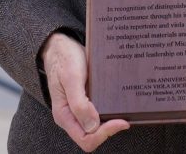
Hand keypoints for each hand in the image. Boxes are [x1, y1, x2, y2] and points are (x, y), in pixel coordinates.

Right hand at [41, 32, 128, 151]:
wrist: (60, 45)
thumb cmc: (63, 59)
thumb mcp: (71, 78)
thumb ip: (79, 103)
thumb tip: (92, 127)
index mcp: (64, 115)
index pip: (86, 139)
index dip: (104, 134)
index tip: (120, 121)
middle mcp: (71, 116)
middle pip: (93, 135)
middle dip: (110, 129)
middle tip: (125, 117)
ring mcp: (78, 109)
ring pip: (97, 126)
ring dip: (110, 121)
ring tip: (124, 110)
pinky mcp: (85, 101)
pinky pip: (98, 113)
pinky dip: (109, 112)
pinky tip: (118, 103)